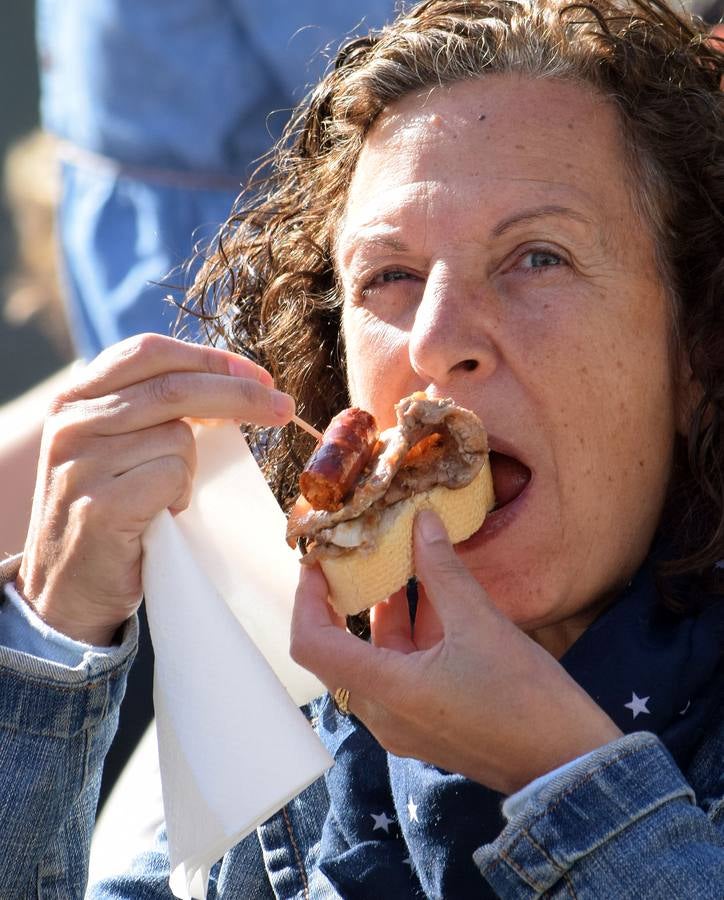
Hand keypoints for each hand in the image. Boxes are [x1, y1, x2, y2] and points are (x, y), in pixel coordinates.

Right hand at [18, 334, 294, 644]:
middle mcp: (73, 424)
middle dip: (241, 394)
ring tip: (169, 495)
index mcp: (75, 399)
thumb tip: (231, 383)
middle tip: (283, 407)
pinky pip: (172, 476)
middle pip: (176, 388)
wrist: (65, 590)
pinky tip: (162, 514)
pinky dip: (182, 494)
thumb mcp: (113, 447)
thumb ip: (150, 410)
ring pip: (179, 437)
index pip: (150, 352)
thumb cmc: (107, 513)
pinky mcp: (102, 506)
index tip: (258, 375)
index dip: (210, 358)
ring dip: (194, 467)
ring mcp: (83, 464)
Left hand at [291, 509, 621, 794]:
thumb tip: (421, 522)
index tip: (319, 562)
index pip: (313, 645)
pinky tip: (435, 598)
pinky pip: (402, 673)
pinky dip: (410, 636)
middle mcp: (384, 715)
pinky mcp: (429, 723)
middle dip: (347, 601)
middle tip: (357, 558)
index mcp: (386, 693)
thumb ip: (443, 571)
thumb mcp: (481, 623)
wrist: (570, 765)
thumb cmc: (526, 700)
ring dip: (385, 614)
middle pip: (340, 651)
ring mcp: (406, 723)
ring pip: (376, 659)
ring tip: (402, 565)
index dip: (307, 599)